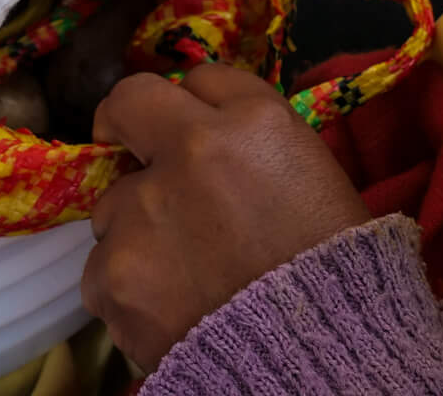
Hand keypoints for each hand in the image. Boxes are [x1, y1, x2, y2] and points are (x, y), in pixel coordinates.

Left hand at [82, 65, 372, 369]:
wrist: (329, 370)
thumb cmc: (341, 278)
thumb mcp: (317, 180)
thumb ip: (251, 135)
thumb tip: (198, 121)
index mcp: (253, 124)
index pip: (196, 76)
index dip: (186, 103)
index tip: (176, 126)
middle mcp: (189, 151)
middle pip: (127, 113)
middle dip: (133, 140)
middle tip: (153, 181)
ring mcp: (142, 213)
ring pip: (111, 205)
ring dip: (136, 230)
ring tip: (187, 277)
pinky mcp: (113, 276)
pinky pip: (101, 270)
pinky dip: (127, 289)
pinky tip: (170, 311)